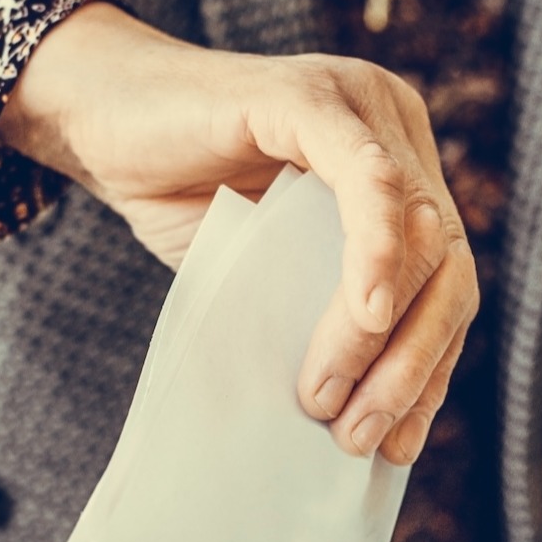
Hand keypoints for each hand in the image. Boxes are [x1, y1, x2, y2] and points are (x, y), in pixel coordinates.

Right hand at [0, 3, 477, 464]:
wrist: (94, 119)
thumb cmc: (179, 194)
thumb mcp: (270, 266)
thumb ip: (323, 308)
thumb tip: (361, 418)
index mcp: (399, 165)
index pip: (447, 278)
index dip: (432, 366)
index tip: (398, 445)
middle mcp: (393, 124)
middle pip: (447, 260)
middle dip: (413, 364)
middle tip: (358, 437)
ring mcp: (357, 103)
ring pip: (416, 230)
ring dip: (381, 332)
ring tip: (329, 400)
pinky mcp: (308, 95)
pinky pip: (366, 181)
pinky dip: (374, 252)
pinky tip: (367, 313)